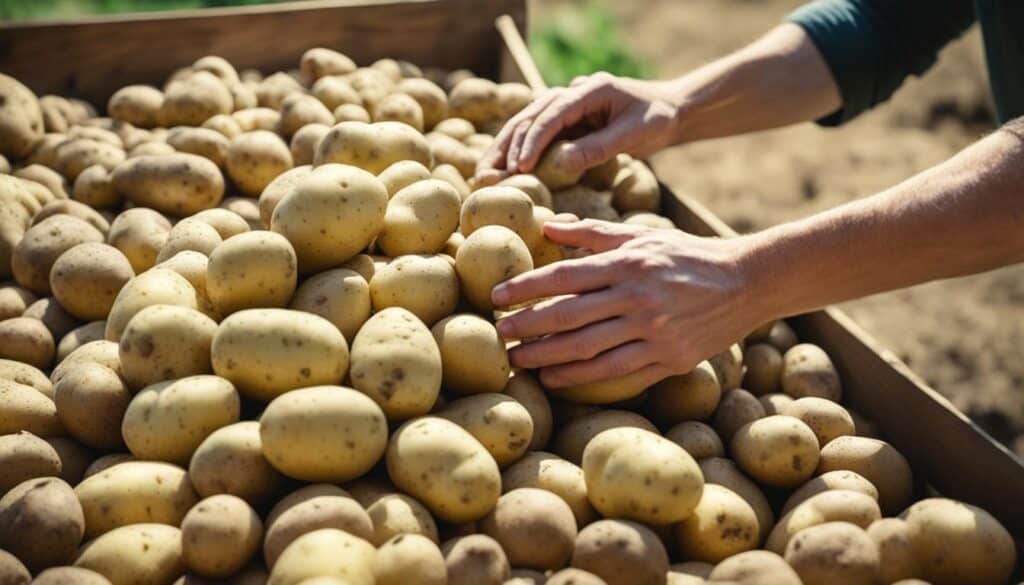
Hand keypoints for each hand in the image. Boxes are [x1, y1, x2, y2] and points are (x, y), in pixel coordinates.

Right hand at [475, 73, 684, 183]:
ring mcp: (566, 104)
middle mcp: (572, 92)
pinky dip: (517, 150)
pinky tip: (501, 168)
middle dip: (507, 146)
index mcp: (589, 90)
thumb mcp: (632, 135)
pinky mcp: (565, 119)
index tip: (520, 166)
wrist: (668, 110)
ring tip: (484, 173)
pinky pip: (536, 134)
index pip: (552, 114)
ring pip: (526, 123)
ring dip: (504, 149)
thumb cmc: (656, 120)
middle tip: (488, 174)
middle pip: (529, 116)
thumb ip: (597, 148)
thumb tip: (560, 164)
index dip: (533, 141)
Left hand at [493, 220, 766, 388]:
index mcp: (629, 264)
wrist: (746, 283)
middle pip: (569, 315)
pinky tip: (553, 378)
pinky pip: (615, 372)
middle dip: (527, 326)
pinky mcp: (669, 358)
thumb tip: (547, 227)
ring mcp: (654, 331)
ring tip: (517, 359)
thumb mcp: (642, 237)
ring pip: (587, 349)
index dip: (527, 287)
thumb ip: (592, 233)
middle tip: (498, 332)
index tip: (497, 296)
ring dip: (545, 356)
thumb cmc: (686, 256)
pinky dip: (579, 377)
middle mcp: (638, 297)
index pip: (565, 276)